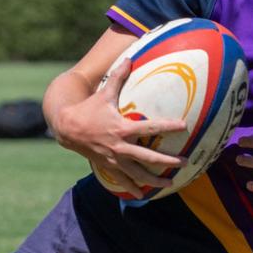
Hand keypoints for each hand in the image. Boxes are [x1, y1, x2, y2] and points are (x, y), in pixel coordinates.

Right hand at [58, 58, 188, 197]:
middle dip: (168, 161)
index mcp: (122, 128)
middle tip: (184, 162)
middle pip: (148, 157)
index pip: (150, 127)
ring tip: (170, 183)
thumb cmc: (89, 109)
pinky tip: (143, 196)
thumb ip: (119, 76)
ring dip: (154, 180)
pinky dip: (132, 189)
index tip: (184, 125)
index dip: (167, 126)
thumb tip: (130, 57)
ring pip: (138, 174)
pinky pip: (122, 180)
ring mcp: (114, 159)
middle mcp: (120, 146)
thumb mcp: (104, 93)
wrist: (67, 128)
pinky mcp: (108, 166)